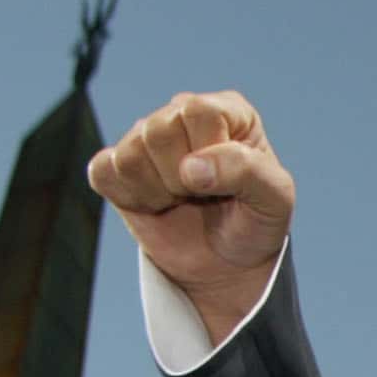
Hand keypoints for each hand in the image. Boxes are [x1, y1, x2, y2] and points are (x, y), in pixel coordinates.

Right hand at [89, 90, 296, 344]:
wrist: (228, 266)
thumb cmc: (255, 223)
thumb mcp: (274, 199)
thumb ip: (245, 171)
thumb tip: (189, 167)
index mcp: (227, 110)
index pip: (197, 112)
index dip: (208, 154)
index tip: (225, 184)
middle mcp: (182, 114)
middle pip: (157, 131)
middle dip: (180, 180)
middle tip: (200, 197)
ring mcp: (145, 137)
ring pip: (128, 156)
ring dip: (157, 193)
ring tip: (180, 201)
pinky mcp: (117, 166)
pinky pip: (102, 172)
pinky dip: (128, 198)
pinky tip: (154, 205)